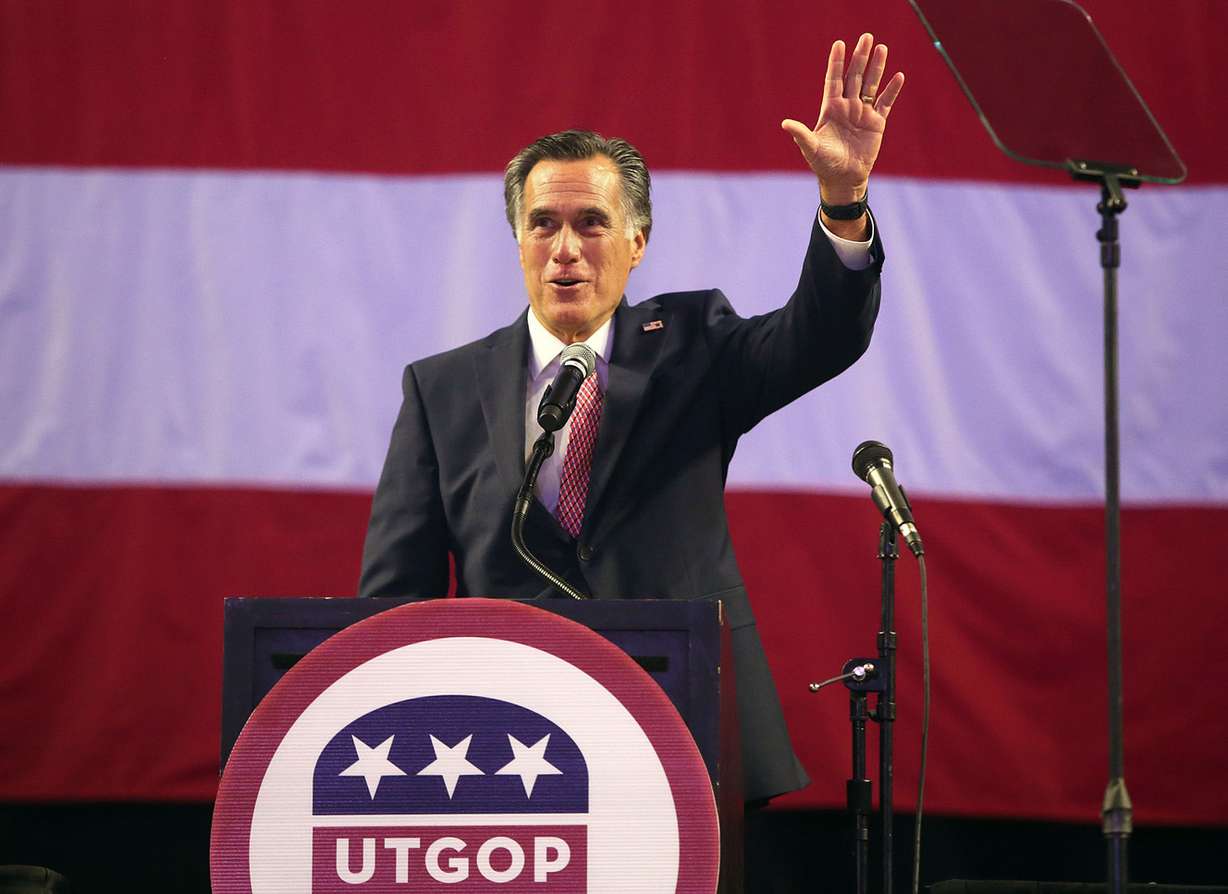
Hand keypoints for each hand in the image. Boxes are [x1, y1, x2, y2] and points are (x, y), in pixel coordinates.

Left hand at [782, 33, 904, 204]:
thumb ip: (801, 134)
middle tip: (866, 37)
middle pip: (854, 76)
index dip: (836, 62)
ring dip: (877, 67)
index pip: (833, 79)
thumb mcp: (811, 148)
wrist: (843, 179)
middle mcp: (847, 107)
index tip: (839, 44)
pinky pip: (886, 103)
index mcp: (831, 108)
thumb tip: (785, 123)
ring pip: (871, 85)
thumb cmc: (824, 164)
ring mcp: (862, 113)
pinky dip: (892, 90)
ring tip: (882, 48)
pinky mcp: (876, 123)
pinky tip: (898, 76)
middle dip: (860, 57)